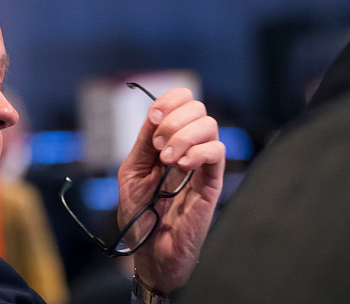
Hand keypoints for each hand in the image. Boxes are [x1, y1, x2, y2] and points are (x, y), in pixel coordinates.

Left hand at [117, 87, 224, 293]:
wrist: (150, 249)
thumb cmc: (140, 213)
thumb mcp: (132, 171)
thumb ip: (143, 142)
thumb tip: (155, 112)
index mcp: (167, 141)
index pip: (182, 101)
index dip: (169, 101)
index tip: (154, 118)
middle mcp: (188, 147)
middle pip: (197, 108)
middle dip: (173, 121)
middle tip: (157, 146)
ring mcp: (202, 164)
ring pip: (209, 125)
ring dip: (183, 137)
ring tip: (167, 161)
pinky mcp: (212, 183)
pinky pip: (217, 153)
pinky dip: (198, 152)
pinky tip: (182, 166)